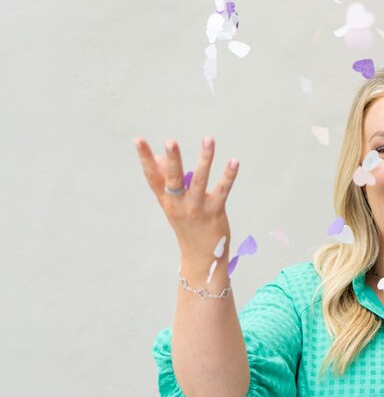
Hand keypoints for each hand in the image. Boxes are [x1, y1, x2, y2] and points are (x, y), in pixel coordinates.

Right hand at [133, 136, 239, 263]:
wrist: (201, 257)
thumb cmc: (187, 224)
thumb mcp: (173, 204)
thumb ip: (165, 181)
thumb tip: (158, 157)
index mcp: (166, 200)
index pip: (152, 177)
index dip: (145, 158)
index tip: (138, 140)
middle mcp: (179, 204)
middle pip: (173, 179)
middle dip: (172, 160)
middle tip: (170, 141)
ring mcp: (197, 208)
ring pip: (200, 180)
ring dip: (205, 158)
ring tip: (208, 139)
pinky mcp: (214, 212)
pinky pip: (222, 190)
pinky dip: (228, 175)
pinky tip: (234, 161)